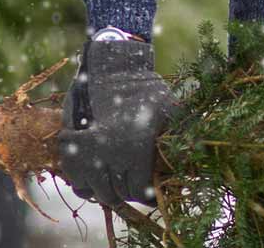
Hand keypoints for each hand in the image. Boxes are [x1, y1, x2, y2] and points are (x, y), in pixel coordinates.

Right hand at [58, 37, 174, 206]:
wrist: (112, 67)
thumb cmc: (148, 90)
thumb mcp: (173, 112)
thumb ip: (184, 140)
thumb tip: (195, 169)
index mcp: (136, 150)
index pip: (138, 192)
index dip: (147, 195)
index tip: (151, 192)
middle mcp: (108, 155)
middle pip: (115, 194)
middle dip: (126, 193)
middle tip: (134, 187)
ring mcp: (85, 151)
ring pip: (91, 191)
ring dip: (103, 191)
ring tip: (115, 183)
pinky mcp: (68, 145)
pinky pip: (73, 178)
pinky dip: (83, 182)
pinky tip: (96, 176)